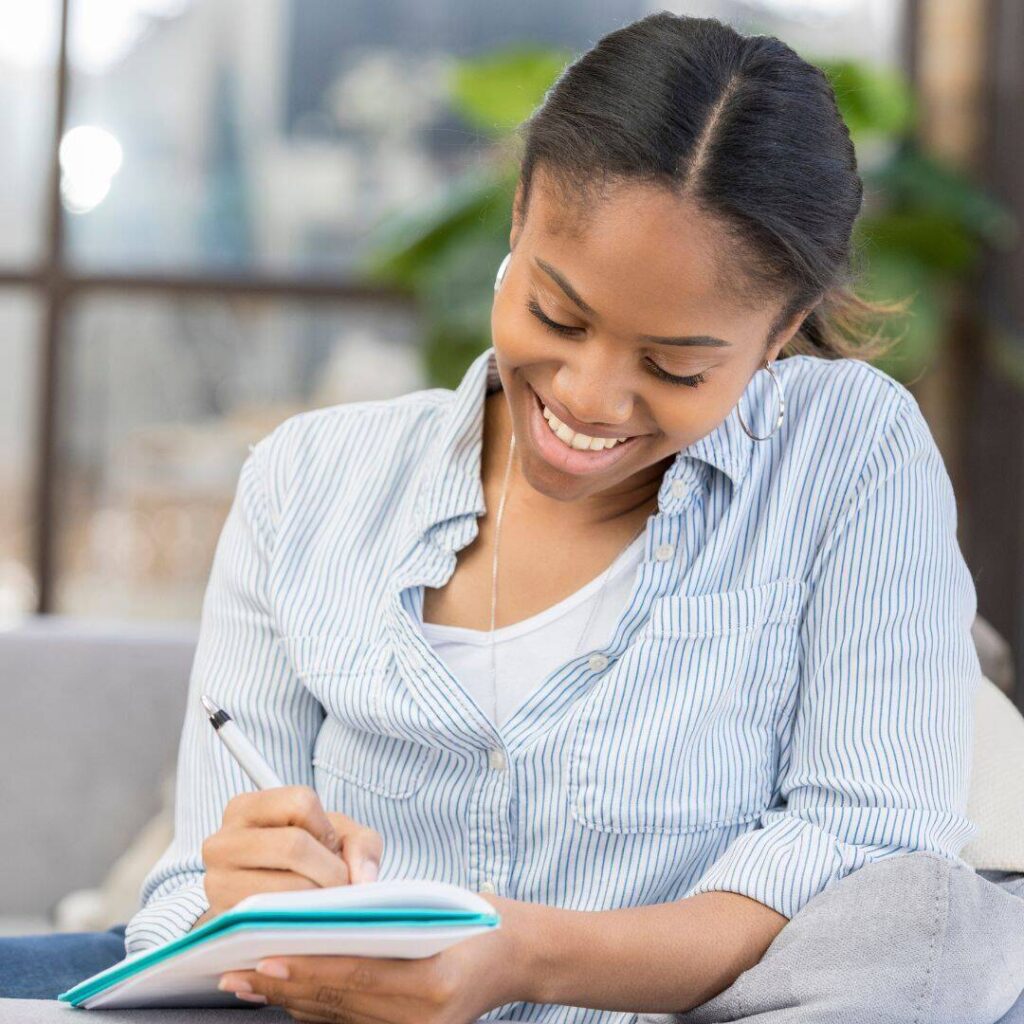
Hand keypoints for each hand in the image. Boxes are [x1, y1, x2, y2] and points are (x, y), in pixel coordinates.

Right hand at [199, 785, 383, 921]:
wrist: (264, 903)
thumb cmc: (304, 862)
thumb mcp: (333, 838)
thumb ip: (361, 845)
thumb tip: (364, 880)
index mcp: (245, 808)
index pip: (300, 802)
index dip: (327, 828)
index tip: (330, 847)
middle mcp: (221, 842)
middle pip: (293, 845)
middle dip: (331, 870)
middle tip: (340, 886)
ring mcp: (217, 884)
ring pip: (284, 887)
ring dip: (318, 900)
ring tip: (324, 903)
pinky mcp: (222, 923)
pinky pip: (272, 924)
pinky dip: (301, 924)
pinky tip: (307, 922)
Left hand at [216, 894, 530, 1022]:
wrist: (516, 954)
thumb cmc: (475, 919)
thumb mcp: (433, 906)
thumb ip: (381, 919)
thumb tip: (316, 920)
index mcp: (431, 984)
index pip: (352, 976)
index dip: (304, 968)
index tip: (262, 958)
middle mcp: (421, 1020)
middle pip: (337, 1003)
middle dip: (283, 987)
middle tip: (236, 971)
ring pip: (336, 1018)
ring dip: (290, 1000)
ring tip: (249, 981)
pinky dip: (315, 1008)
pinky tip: (286, 992)